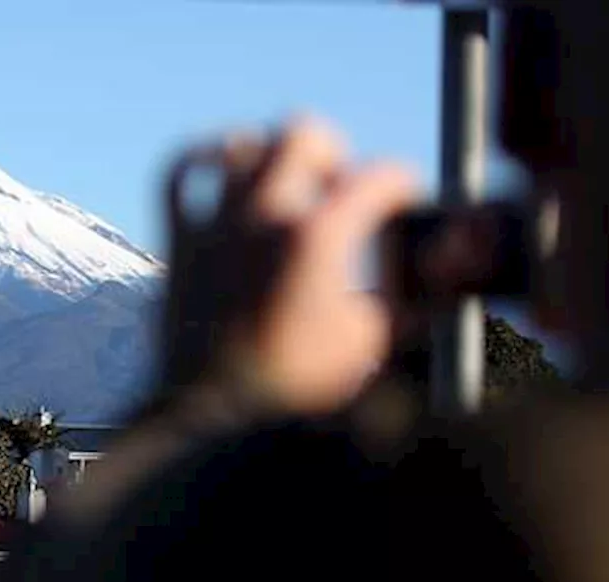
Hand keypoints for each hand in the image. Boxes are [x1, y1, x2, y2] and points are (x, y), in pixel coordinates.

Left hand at [159, 116, 421, 416]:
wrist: (212, 420)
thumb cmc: (294, 392)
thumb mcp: (369, 343)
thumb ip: (403, 296)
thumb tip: (428, 266)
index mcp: (317, 237)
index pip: (379, 177)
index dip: (401, 187)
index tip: (402, 203)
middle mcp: (263, 216)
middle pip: (304, 134)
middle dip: (333, 155)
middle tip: (340, 190)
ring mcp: (215, 224)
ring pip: (243, 146)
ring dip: (272, 157)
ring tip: (286, 187)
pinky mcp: (179, 241)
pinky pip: (181, 172)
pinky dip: (204, 160)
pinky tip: (222, 167)